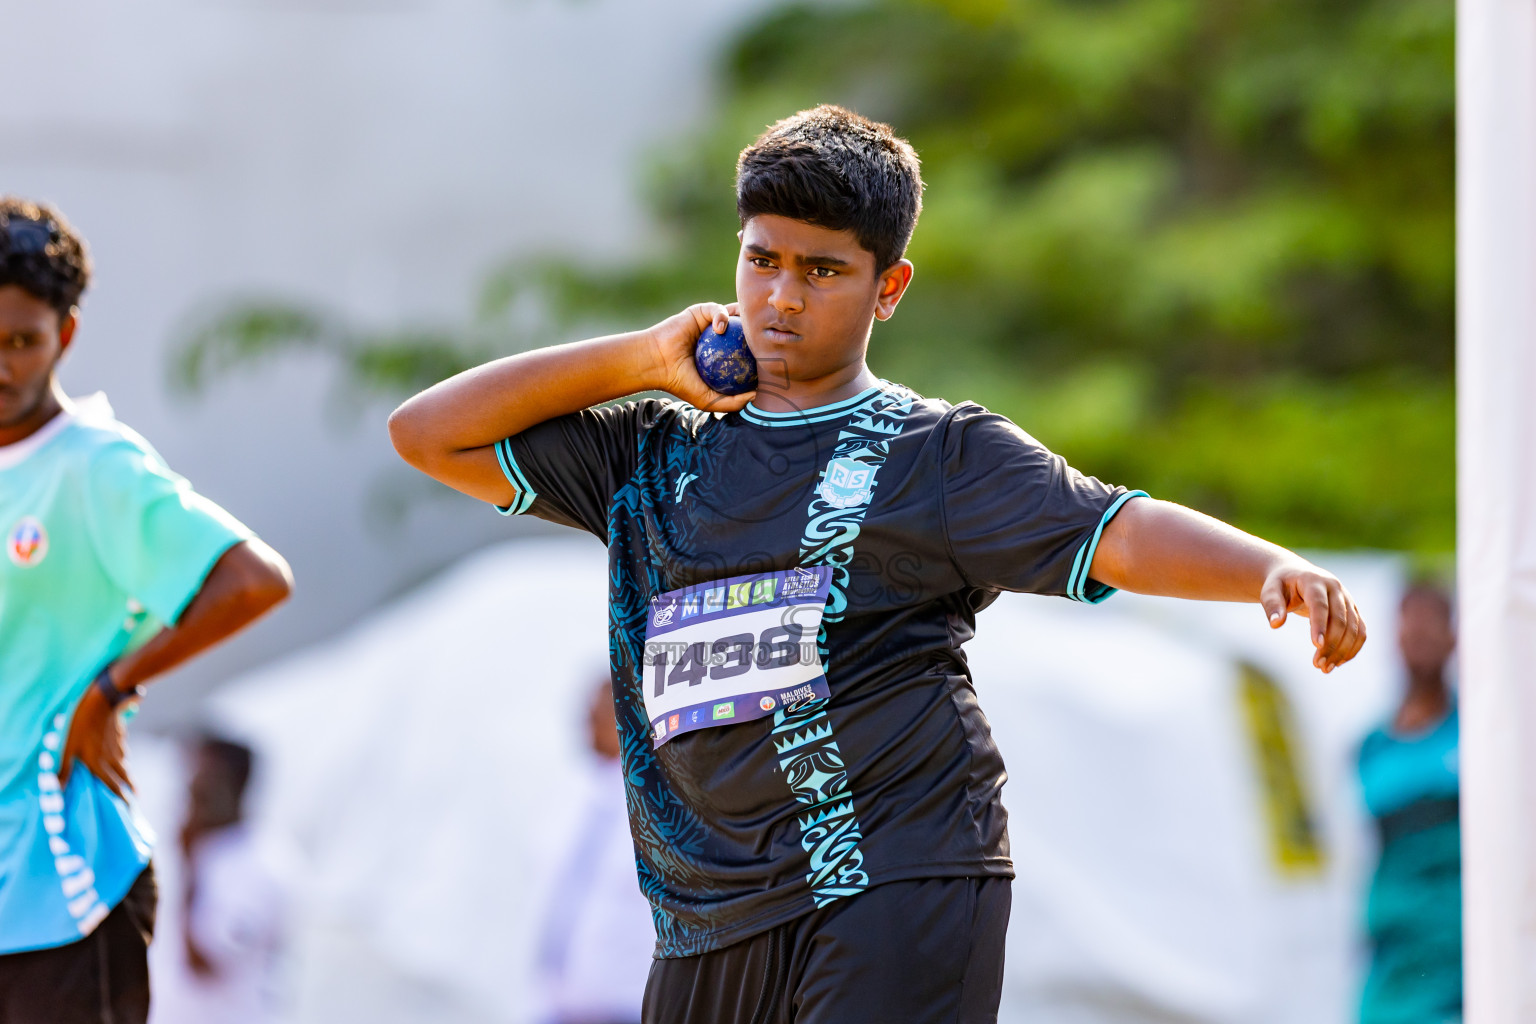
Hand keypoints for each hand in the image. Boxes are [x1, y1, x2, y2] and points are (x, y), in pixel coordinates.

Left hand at [58, 680, 133, 799]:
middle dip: (130, 789)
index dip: (122, 798)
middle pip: (124, 778)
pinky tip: (121, 758)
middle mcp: (112, 759)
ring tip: (129, 782)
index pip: (113, 786)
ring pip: (124, 765)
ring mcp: (118, 747)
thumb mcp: (68, 746)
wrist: (104, 699)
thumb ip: (64, 769)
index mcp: (99, 764)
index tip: (130, 808)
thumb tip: (57, 790)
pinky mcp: (120, 737)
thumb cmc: (81, 724)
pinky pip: (122, 753)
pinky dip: (123, 759)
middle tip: (135, 798)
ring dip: (127, 775)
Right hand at [643, 302, 755, 412]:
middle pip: (745, 331)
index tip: (768, 358)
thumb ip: (732, 402)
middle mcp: (720, 339)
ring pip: (734, 315)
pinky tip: (721, 327)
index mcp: (724, 357)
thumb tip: (756, 396)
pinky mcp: (700, 312)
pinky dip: (721, 316)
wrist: (657, 364)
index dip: (760, 353)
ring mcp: (710, 324)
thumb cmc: (680, 382)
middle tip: (764, 339)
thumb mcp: (709, 400)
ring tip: (748, 329)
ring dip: (744, 319)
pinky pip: (716, 309)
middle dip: (757, 332)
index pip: (748, 352)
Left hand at [1259, 561, 1366, 672]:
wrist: (1297, 575)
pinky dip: (1352, 648)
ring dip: (1342, 650)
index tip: (1316, 646)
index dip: (1319, 625)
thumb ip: (1272, 605)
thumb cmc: (1281, 585)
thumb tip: (1275, 624)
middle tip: (1317, 665)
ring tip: (1325, 669)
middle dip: (1331, 644)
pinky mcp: (1353, 610)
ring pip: (1353, 627)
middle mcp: (1335, 588)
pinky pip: (1360, 630)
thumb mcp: (1270, 591)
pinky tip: (1338, 662)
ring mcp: (1347, 598)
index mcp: (1314, 581)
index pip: (1320, 605)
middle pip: (1339, 619)